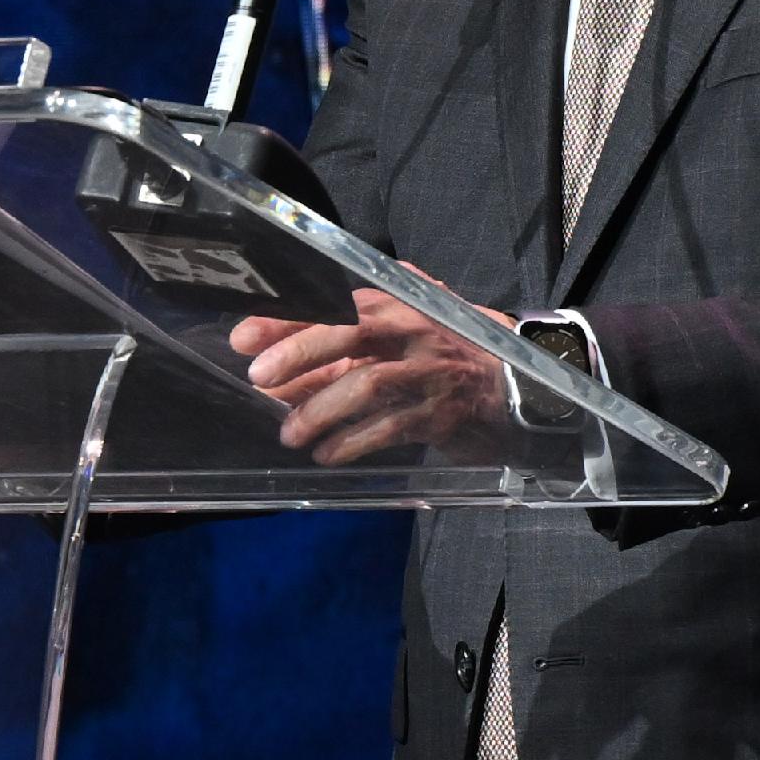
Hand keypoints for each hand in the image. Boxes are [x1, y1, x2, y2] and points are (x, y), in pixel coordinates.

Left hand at [231, 283, 519, 466]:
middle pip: (350, 333)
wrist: (514, 389)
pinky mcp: (441, 414)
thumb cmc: (446, 356)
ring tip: (290, 434)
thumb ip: (347, 343)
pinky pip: (389, 428)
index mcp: (400, 304)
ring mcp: (430, 373)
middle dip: (299, 353)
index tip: (245, 337)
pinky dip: (352, 443)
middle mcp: (414, 332)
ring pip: (367, 385)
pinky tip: (327, 455)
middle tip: (259, 379)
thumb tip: (282, 365)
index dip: (288, 319)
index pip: (336, 304)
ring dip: (320, 411)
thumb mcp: (400, 334)